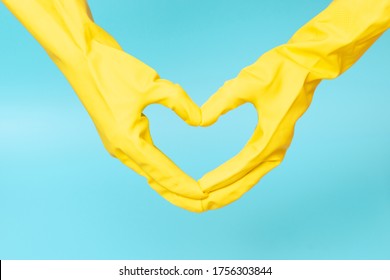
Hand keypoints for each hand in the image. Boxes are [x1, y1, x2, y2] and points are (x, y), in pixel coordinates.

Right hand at [2, 0, 206, 205]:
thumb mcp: (153, 84)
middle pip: (157, 180)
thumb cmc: (111, 68)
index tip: (206, 198)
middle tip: (206, 203)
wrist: (81, 56)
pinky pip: (142, 160)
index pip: (164, 173)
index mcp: (127, 141)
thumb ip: (180, 103)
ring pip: (149, 172)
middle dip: (181, 194)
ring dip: (170, 184)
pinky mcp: (119, 135)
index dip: (186, 187)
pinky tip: (168, 172)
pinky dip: (159, 170)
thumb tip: (200, 121)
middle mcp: (121, 149)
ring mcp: (118, 143)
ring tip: (192, 193)